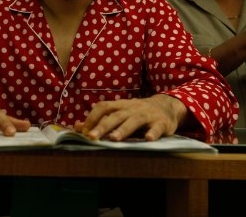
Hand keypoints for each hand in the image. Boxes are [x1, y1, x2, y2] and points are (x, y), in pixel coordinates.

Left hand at [74, 94, 188, 141]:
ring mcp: (147, 115)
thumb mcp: (120, 113)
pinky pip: (157, 127)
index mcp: (121, 105)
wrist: (167, 106)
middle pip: (116, 115)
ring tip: (114, 139)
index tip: (84, 131)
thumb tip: (78, 127)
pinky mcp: (161, 123)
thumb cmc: (138, 112)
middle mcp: (132, 108)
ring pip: (134, 121)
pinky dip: (153, 133)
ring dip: (123, 130)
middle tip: (92, 137)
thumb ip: (101, 120)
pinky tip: (148, 139)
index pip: (104, 107)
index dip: (93, 117)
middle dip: (103, 126)